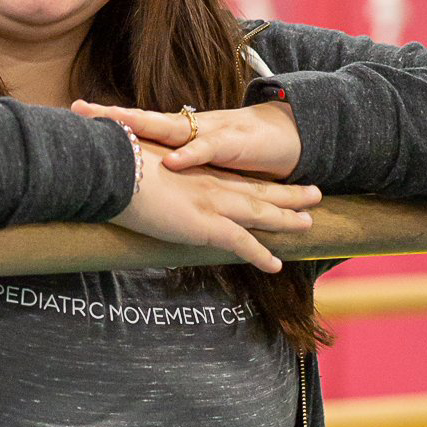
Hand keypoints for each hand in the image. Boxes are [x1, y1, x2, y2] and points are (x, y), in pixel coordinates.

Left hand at [71, 98, 302, 180]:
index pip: (133, 124)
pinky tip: (172, 162)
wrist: (281, 135)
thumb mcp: (193, 161)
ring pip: (168, 127)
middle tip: (80, 109)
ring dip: (142, 125)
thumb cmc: (230, 152)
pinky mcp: (230, 144)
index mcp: (174, 133)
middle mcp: (185, 127)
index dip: (104, 119)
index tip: (72, 112)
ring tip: (113, 122)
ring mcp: (206, 131)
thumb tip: (133, 179)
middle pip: (141, 119)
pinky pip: (206, 150)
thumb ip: (166, 167)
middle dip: (111, 115)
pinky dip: (189, 156)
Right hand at [103, 137, 320, 273]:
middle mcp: (210, 183)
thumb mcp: (135, 164)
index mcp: (196, 168)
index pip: (234, 176)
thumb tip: (133, 182)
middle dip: (288, 194)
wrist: (113, 164)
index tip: (274, 181)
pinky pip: (242, 243)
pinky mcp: (205, 224)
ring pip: (261, 212)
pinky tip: (276, 265)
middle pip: (258, 189)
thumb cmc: (116, 161)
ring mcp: (212, 202)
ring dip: (286, 219)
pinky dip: (260, 254)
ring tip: (309, 223)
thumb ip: (144, 174)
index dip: (256, 179)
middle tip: (313, 195)